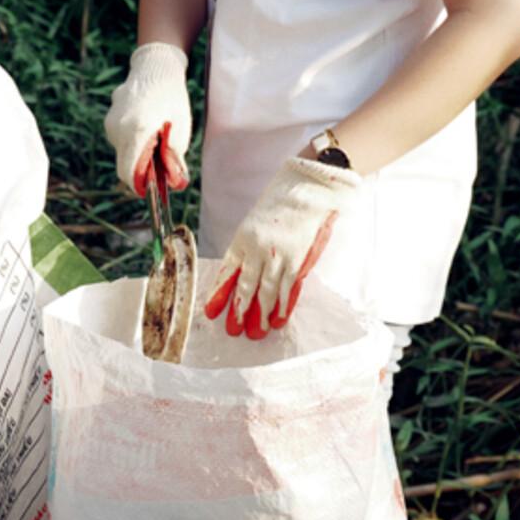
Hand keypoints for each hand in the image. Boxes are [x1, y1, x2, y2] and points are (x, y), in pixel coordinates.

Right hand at [103, 43, 190, 194]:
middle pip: (124, 164)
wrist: (155, 66)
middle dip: (141, 169)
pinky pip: (119, 138)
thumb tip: (176, 183)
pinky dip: (132, 140)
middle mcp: (118, 128)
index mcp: (137, 131)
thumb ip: (176, 157)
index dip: (138, 186)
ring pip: (122, 151)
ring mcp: (111, 122)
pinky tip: (146, 124)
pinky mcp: (109, 117)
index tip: (150, 189)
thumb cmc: (172, 96)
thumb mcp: (180, 126)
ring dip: (137, 152)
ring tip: (156, 137)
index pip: (127, 173)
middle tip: (161, 162)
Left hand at [204, 156, 361, 339]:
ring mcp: (278, 256)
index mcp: (243, 237)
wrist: (308, 186)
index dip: (219, 294)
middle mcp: (257, 249)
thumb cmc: (281, 200)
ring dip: (261, 315)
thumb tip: (244, 271)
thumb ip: (250, 246)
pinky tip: (279, 320)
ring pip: (266, 293)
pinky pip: (288, 289)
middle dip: (238, 311)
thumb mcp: (256, 220)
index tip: (211, 311)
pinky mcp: (298, 260)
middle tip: (232, 331)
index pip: (227, 272)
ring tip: (256, 333)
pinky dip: (283, 307)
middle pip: (245, 287)